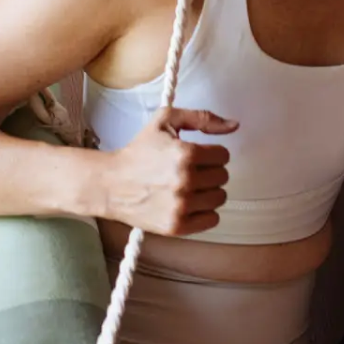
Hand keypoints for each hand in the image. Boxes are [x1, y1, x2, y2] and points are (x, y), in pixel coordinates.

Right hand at [96, 107, 234, 234]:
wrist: (109, 184)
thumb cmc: (138, 151)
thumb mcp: (165, 121)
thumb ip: (202, 118)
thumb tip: (234, 125)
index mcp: (186, 154)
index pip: (224, 156)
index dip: (211, 154)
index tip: (196, 156)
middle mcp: (185, 181)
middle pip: (223, 176)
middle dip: (209, 172)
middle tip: (188, 172)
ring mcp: (181, 206)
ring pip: (220, 198)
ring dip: (208, 192)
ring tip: (188, 187)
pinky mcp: (176, 226)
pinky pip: (212, 220)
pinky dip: (204, 212)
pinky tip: (188, 204)